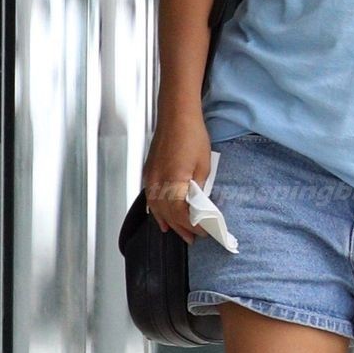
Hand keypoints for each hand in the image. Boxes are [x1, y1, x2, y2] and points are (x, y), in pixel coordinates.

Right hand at [143, 106, 211, 244]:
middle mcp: (157, 182)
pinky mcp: (149, 172)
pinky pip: (151, 198)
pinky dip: (156, 210)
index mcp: (172, 182)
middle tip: (192, 238)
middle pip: (167, 214)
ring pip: (156, 208)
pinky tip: (160, 217)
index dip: (192, 225)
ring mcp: (151, 177)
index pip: (181, 213)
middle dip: (181, 228)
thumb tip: (199, 202)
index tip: (203, 232)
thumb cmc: (191, 134)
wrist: (176, 114)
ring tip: (177, 233)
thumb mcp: (204, 165)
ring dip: (168, 222)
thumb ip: (199, 188)